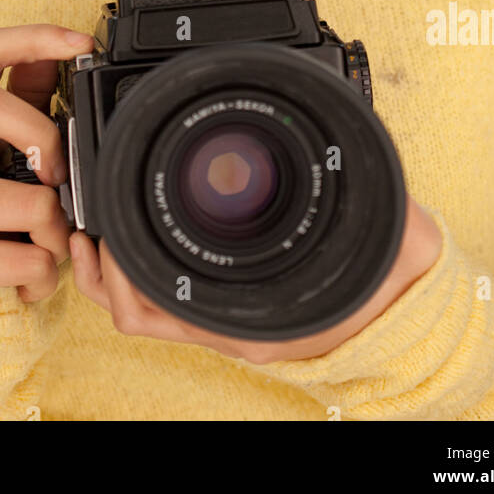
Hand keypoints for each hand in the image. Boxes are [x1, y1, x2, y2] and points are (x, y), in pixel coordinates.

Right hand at [0, 23, 93, 301]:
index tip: (82, 44)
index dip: (33, 37)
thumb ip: (25, 96)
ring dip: (56, 227)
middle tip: (56, 175)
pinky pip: (26, 259)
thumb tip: (59, 52)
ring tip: (49, 238)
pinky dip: (44, 270)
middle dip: (42, 139)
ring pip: (28, 200)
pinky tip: (33, 269)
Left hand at [69, 194, 442, 363]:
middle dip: (99, 268)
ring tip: (93, 225)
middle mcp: (232, 326)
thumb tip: (366, 168)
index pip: (157, 311)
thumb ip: (380, 204)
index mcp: (254, 320)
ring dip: (111, 273)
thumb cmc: (394, 277)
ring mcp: (226, 320)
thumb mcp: (393, 234)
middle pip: (135, 311)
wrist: (411, 310)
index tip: (100, 236)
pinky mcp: (228, 306)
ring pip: (144, 309)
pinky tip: (131, 234)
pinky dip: (138, 272)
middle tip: (82, 222)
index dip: (116, 275)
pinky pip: (167, 299)